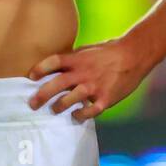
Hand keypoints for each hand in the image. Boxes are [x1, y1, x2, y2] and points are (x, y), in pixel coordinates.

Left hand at [27, 38, 145, 122]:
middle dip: (42, 95)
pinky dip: (81, 115)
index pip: (54, 61)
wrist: (134, 55)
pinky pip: (89, 112)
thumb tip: (56, 67)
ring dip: (59, 106)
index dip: (41, 69)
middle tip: (32, 104)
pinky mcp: (105, 99)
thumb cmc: (109, 52)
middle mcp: (83, 73)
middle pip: (57, 84)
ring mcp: (94, 87)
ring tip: (55, 110)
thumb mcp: (88, 50)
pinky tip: (76, 116)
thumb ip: (73, 59)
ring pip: (70, 100)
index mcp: (78, 58)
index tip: (31, 77)